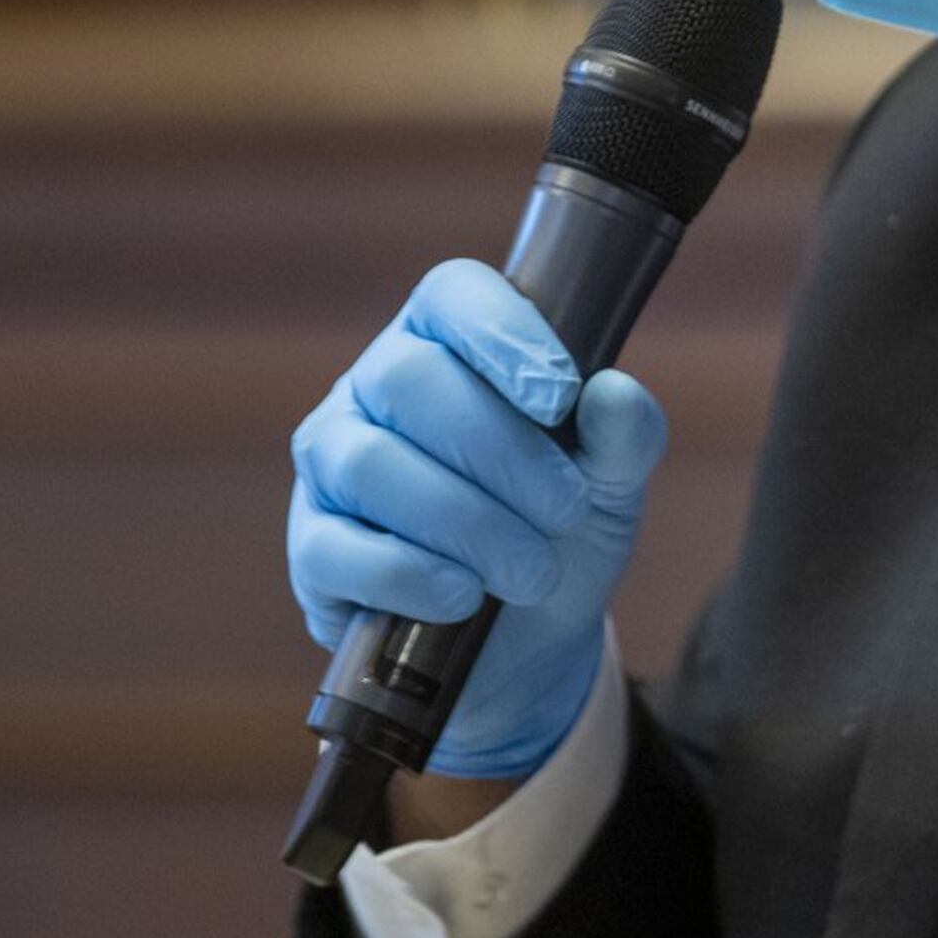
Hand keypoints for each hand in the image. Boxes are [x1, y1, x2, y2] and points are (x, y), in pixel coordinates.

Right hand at [286, 259, 670, 776]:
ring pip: (371, 464)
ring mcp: (332, 463)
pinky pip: (337, 548)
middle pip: (408, 381)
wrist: (528, 642)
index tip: (562, 400)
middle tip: (566, 511)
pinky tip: (464, 596)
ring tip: (531, 569)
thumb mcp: (612, 483)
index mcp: (449, 343)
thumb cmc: (560, 529)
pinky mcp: (313, 546)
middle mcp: (375, 386)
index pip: (453, 296)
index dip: (503, 336)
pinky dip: (412, 575)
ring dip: (466, 521)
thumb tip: (613, 394)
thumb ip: (625, 435)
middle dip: (501, 452)